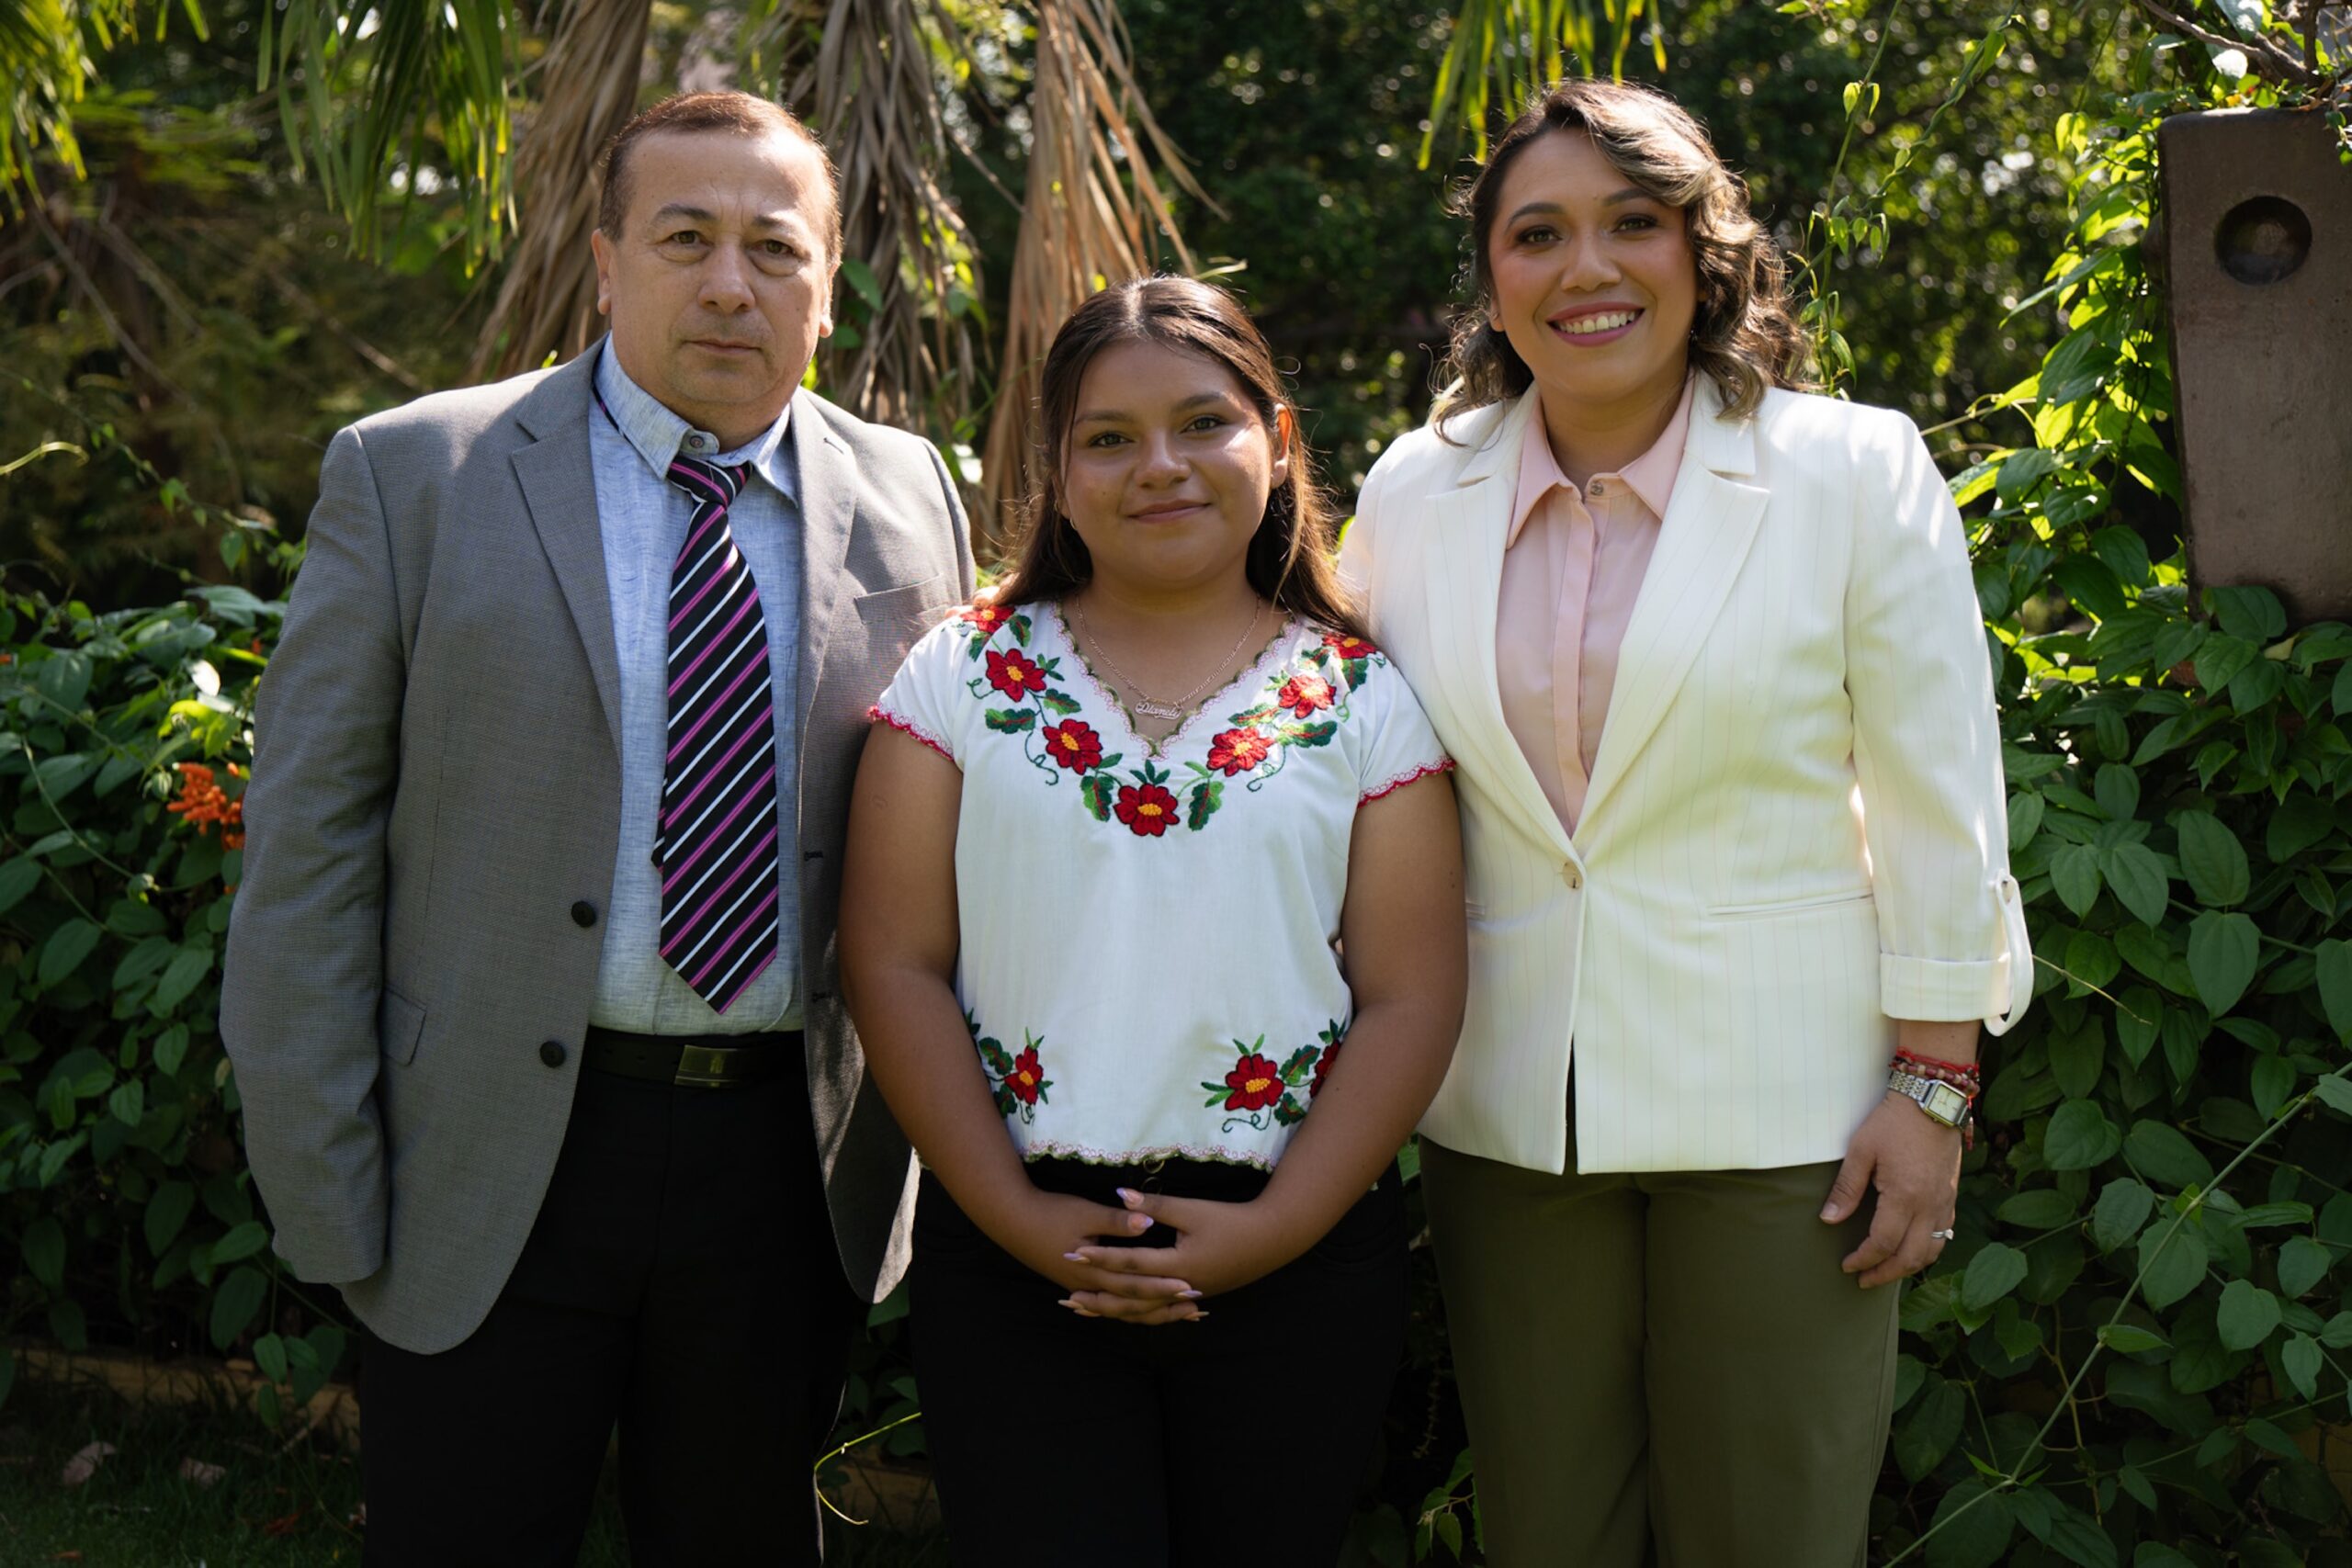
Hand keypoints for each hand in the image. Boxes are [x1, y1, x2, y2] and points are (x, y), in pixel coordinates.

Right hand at [988, 1187, 1205, 1324]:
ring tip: (1181, 1313)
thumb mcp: (1086, 1213)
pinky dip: (1132, 1307)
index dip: (1163, 1287)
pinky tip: (1146, 1308)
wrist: (1013, 1220)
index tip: (1191, 1286)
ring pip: (1122, 1310)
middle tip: (1196, 1308)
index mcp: (1093, 1272)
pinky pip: (1111, 1304)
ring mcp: (1083, 1288)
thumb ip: (1117, 1221)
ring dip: (1152, 1312)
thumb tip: (1148, 1222)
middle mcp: (1089, 1287)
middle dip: (1165, 1306)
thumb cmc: (1051, 1213)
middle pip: (1132, 1305)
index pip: (1135, 1285)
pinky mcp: (1079, 1284)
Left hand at [1060, 1187, 1307, 1314]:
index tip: (1073, 1252)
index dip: (1101, 1257)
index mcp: (1179, 1266)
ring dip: (1114, 1310)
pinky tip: (1123, 1311)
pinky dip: (1137, 1311)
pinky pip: (1159, 1310)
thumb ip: (1156, 1206)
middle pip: (1133, 1298)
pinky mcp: (1195, 1296)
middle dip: (1100, 1296)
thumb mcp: (1193, 1210)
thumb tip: (1122, 1195)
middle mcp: (1181, 1288)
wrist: (1272, 1239)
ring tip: (1087, 1310)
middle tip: (1068, 1296)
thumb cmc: (1232, 1220)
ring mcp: (1189, 1297)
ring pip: (1144, 1310)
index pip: (1131, 1263)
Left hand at [1821, 1093, 1961, 1287]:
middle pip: (1911, 1257)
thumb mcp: (1861, 1150)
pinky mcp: (1952, 1196)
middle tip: (1863, 1279)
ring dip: (1908, 1267)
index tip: (1847, 1265)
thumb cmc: (1893, 1122)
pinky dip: (1927, 1250)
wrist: (1933, 1101)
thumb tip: (1828, 1220)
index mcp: (1905, 1197)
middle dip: (1885, 1273)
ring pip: (1932, 1251)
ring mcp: (1945, 1202)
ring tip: (1886, 1270)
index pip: (1882, 1243)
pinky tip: (1912, 1249)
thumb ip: (1846, 1188)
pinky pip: (1944, 1235)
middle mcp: (1930, 1206)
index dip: (1863, 1259)